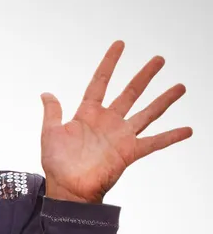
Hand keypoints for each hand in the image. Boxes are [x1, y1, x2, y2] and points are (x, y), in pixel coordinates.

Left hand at [39, 40, 192, 202]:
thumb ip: (52, 112)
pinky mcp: (130, 152)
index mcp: (88, 114)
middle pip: (130, 92)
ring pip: (147, 113)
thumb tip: (46, 93)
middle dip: (144, 76)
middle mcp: (108, 121)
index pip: (101, 82)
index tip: (120, 44)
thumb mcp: (50, 133)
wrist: (68, 189)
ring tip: (181, 86)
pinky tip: (187, 130)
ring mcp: (120, 136)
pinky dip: (171, 137)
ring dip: (164, 100)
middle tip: (159, 59)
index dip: (110, 63)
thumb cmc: (57, 164)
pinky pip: (154, 143)